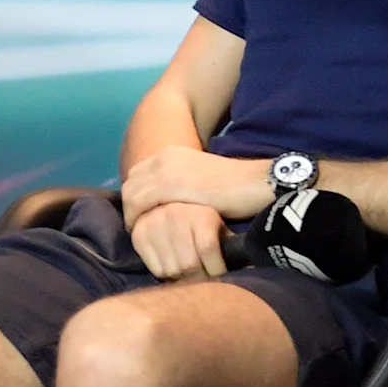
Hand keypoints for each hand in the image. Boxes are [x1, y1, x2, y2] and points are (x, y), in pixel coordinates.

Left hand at [120, 145, 270, 223]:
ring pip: (131, 194)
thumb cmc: (235, 186)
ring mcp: (166, 170)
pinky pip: (140, 203)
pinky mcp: (171, 185)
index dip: (135, 195)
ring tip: (139, 233)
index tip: (140, 214)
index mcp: (172, 153)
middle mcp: (164, 157)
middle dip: (129, 206)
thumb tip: (170, 200)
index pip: (138, 174)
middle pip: (131, 184)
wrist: (257, 182)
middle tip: (137, 226)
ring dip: (131, 214)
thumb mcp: (200, 177)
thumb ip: (182, 182)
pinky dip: (137, 218)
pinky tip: (143, 232)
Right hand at [128, 198, 226, 280]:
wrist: (165, 200)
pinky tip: (174, 267)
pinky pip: (156, 269)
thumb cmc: (201, 220)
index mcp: (200, 213)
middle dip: (200, 279)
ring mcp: (153, 225)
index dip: (216, 269)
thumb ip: (230, 244)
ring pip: (172, 270)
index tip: (221, 277)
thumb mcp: (219, 225)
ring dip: (183, 279)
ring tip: (190, 274)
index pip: (208, 248)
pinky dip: (167, 275)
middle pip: (189, 264)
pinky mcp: (138, 235)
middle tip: (205, 281)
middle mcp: (175, 216)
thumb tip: (244, 267)